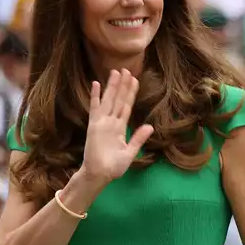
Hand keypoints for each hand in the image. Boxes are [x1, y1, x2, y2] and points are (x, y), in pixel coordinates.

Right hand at [82, 69, 153, 186]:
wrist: (99, 175)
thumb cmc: (113, 167)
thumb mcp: (130, 153)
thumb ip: (139, 138)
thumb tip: (150, 126)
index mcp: (120, 128)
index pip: (126, 106)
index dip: (130, 93)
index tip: (134, 80)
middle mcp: (111, 122)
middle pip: (118, 99)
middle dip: (122, 85)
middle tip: (126, 69)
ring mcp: (102, 122)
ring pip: (109, 100)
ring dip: (112, 86)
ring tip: (115, 72)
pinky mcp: (94, 125)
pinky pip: (95, 107)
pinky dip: (95, 96)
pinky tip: (96, 83)